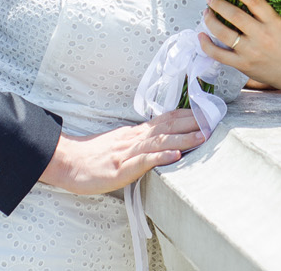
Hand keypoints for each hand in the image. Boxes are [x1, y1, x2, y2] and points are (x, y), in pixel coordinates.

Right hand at [39, 109, 204, 194]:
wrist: (67, 161)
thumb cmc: (93, 155)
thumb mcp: (120, 143)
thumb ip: (140, 141)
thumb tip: (162, 140)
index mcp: (135, 133)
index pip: (166, 119)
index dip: (188, 115)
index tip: (207, 112)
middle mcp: (135, 138)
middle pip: (168, 126)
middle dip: (193, 123)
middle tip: (214, 120)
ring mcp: (128, 152)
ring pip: (160, 141)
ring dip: (183, 138)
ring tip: (203, 136)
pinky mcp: (120, 168)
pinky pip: (142, 161)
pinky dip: (160, 157)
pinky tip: (175, 156)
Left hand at [199, 0, 280, 97]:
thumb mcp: (279, 22)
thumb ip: (262, 11)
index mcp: (273, 21)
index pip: (253, 0)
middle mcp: (262, 35)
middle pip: (235, 16)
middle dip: (218, 4)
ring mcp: (251, 51)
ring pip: (224, 34)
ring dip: (211, 21)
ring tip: (206, 13)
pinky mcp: (242, 65)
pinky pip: (219, 54)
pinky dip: (206, 44)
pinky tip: (201, 36)